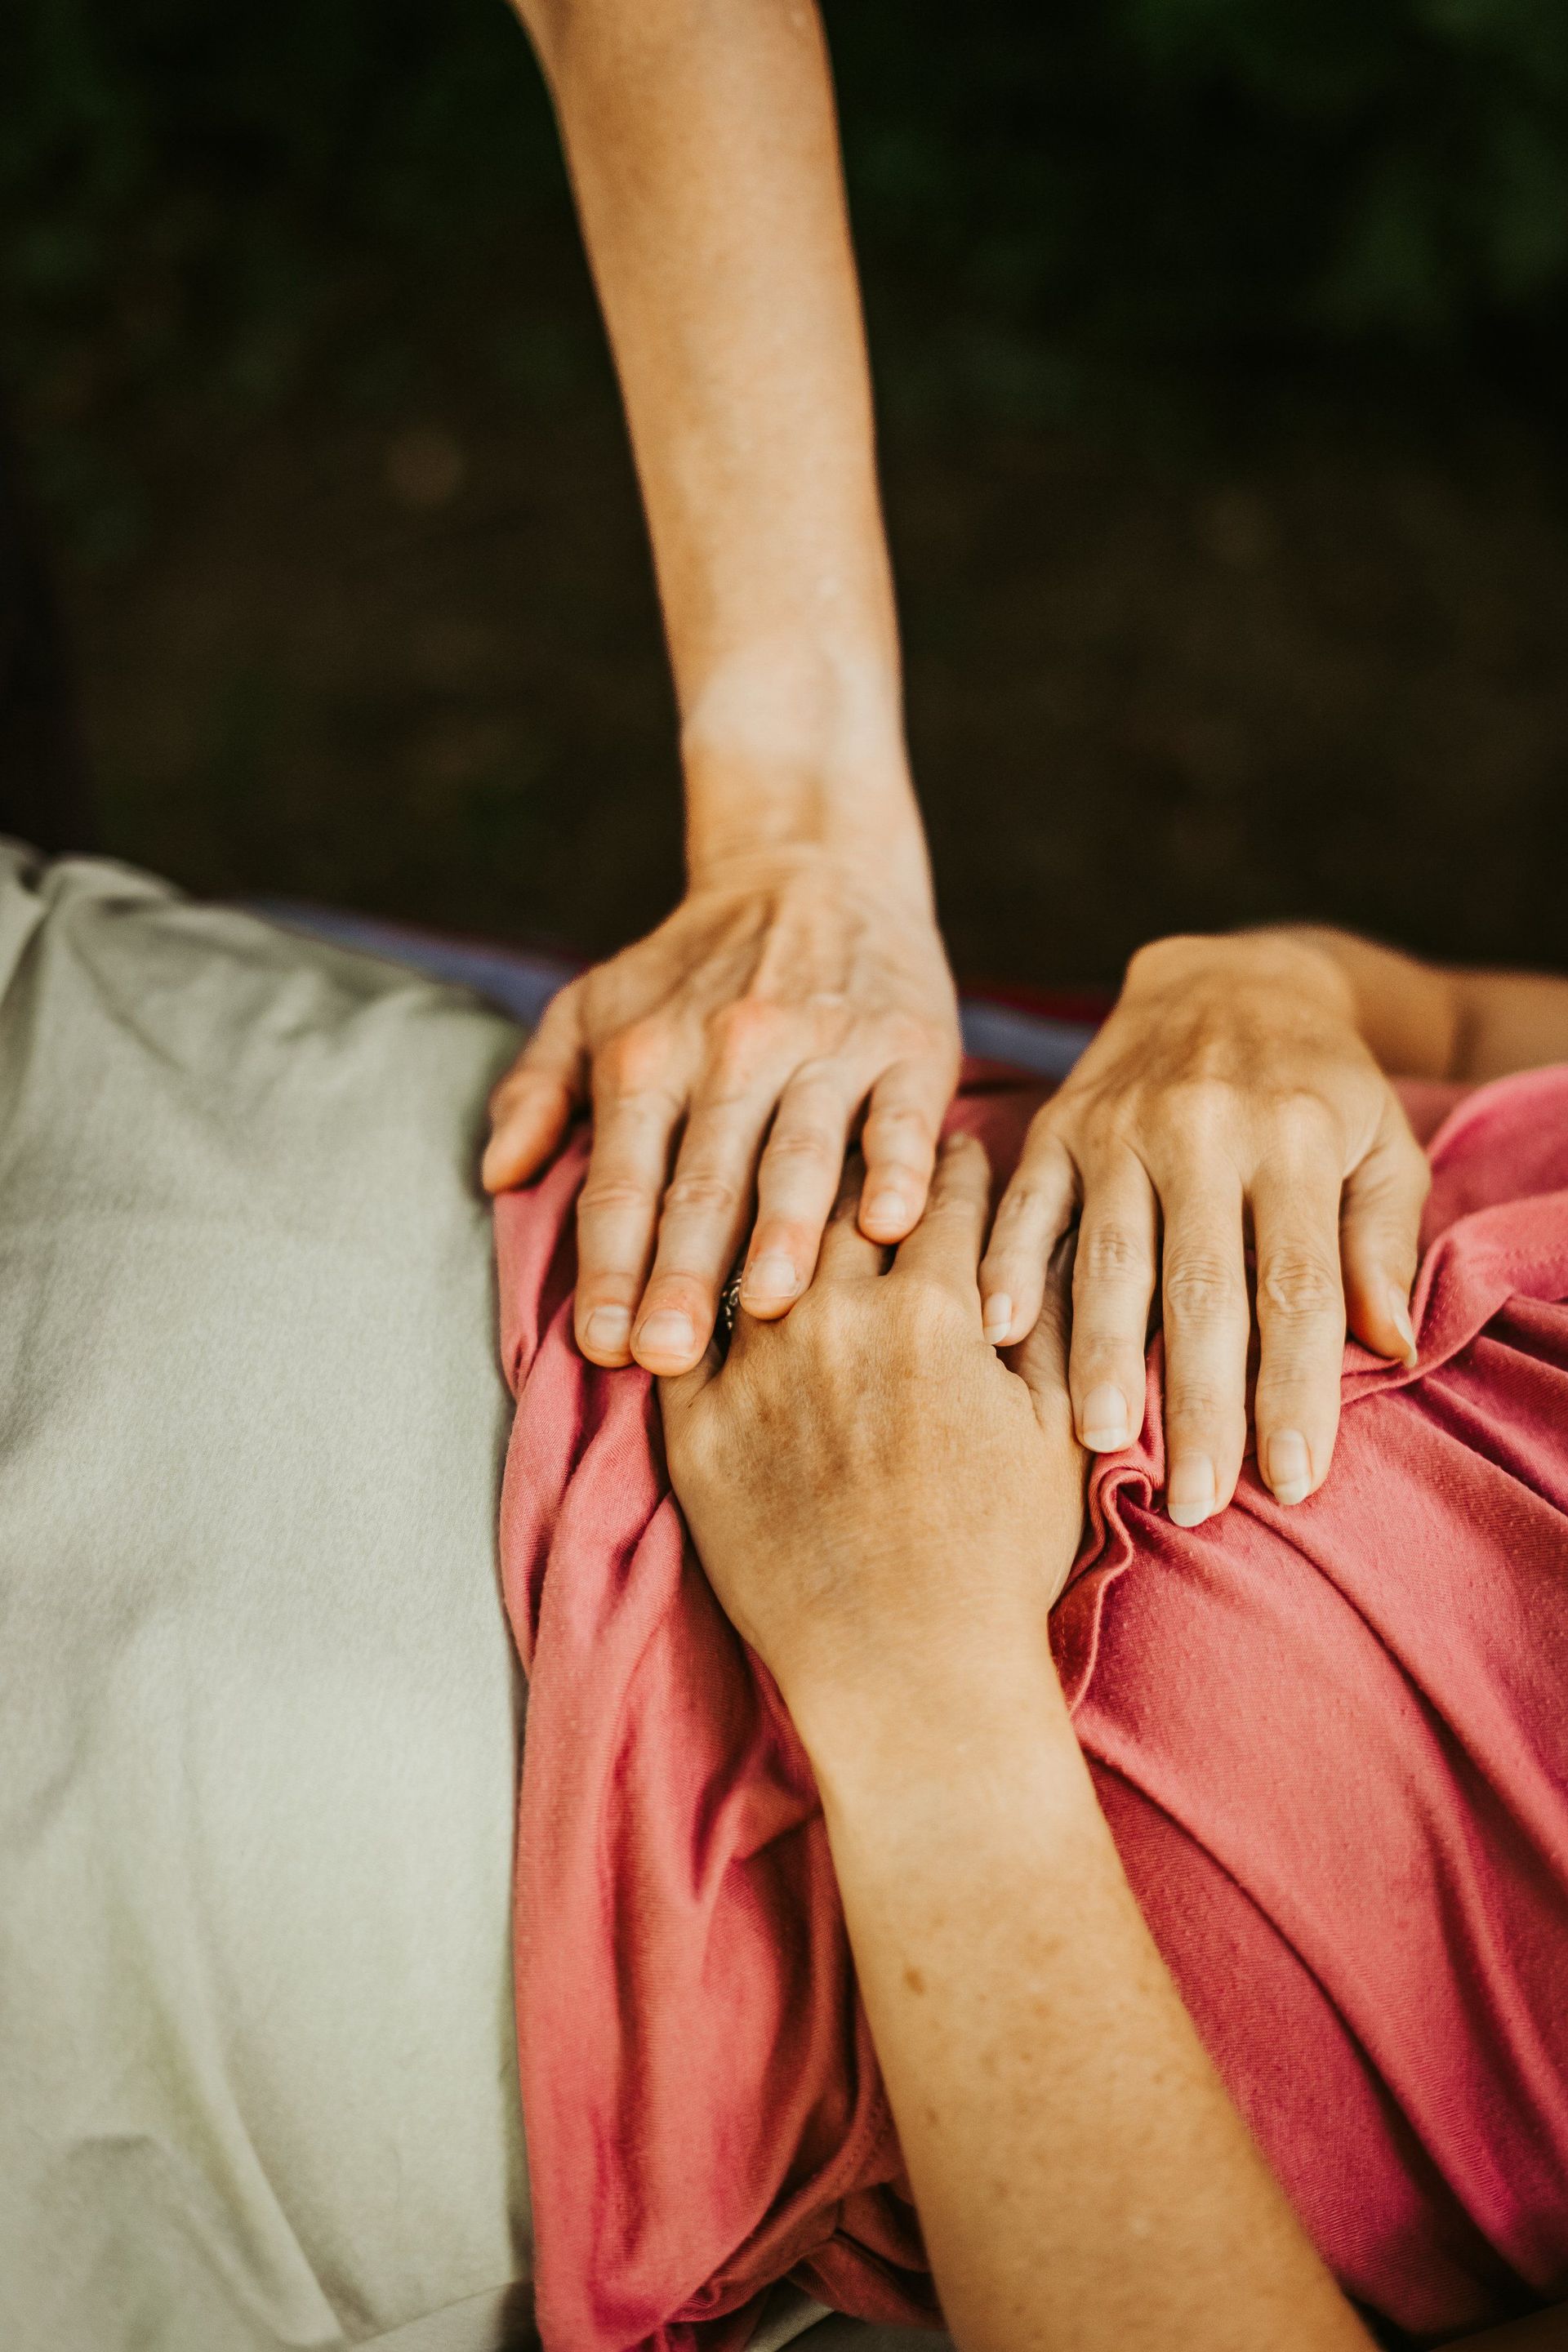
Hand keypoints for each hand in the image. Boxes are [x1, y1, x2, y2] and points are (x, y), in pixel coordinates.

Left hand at [483, 848, 959, 1375]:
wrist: (810, 865)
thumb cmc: (690, 964)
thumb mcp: (593, 1004)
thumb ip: (537, 1087)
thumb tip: (496, 1174)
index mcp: (648, 1054)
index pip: (622, 1179)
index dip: (610, 1266)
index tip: (601, 1347)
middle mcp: (730, 1049)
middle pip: (703, 1182)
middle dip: (682, 1273)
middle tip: (667, 1357)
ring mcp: (823, 1045)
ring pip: (799, 1153)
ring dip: (782, 1233)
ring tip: (766, 1307)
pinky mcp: (906, 1041)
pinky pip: (900, 1115)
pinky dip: (896, 1167)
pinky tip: (891, 1224)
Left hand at [659, 1135, 1084, 1710]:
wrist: (905, 1667)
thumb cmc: (999, 1557)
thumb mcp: (1055, 1427)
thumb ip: (1048, 1321)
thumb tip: (1047, 1246)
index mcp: (936, 1308)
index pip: (950, 1200)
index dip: (961, 1169)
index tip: (961, 1153)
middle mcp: (836, 1315)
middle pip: (842, 1203)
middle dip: (864, 1170)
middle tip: (867, 1156)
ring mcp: (755, 1367)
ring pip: (756, 1248)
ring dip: (776, 1215)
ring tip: (785, 1198)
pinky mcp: (693, 1422)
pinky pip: (686, 1326)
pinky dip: (701, 1293)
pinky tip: (715, 1282)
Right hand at [979, 932, 1429, 1526]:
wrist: (1227, 978)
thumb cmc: (1318, 1085)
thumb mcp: (1379, 1142)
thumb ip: (1380, 1239)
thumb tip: (1387, 1345)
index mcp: (1296, 1141)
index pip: (1298, 1286)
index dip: (1295, 1388)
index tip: (1292, 1479)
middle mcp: (1207, 1130)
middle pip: (1203, 1289)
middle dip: (1201, 1403)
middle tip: (1197, 1502)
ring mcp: (1121, 1126)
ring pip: (1110, 1256)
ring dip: (1103, 1354)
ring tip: (1103, 1441)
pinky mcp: (1060, 1123)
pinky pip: (1027, 1204)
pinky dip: (1007, 1266)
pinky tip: (999, 1334)